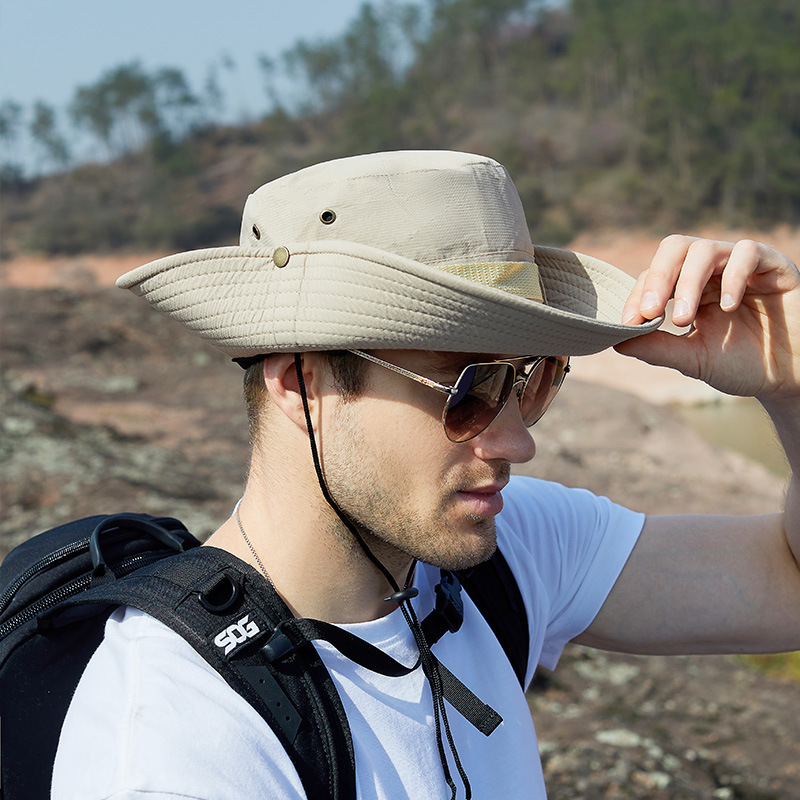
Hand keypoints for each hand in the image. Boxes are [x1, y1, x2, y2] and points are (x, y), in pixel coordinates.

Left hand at [616, 235, 799, 400]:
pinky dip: (732, 277)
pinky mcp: (773, 264)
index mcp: (689, 288)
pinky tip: (727, 307)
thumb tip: (616, 340)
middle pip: (675, 248)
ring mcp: (741, 265)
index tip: (631, 323)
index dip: (639, 295)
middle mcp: (712, 271)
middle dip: (657, 278)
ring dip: (687, 283)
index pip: (655, 277)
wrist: (791, 376)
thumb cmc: (743, 365)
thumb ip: (658, 348)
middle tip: (650, 312)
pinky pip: (748, 253)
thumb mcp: (694, 359)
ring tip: (684, 319)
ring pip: (704, 250)